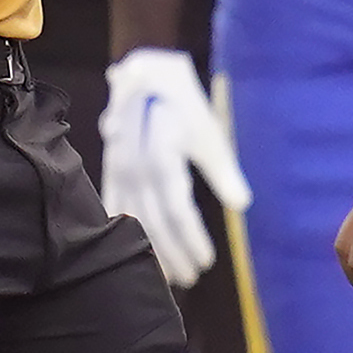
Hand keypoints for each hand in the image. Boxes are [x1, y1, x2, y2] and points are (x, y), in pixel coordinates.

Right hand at [98, 46, 249, 286]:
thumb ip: (224, 172)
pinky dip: (125, 229)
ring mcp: (118, 168)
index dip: (191, 240)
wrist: (144, 72)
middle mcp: (135, 168)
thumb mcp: (209, 134)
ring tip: (167, 274)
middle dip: (172, 253)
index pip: (176, 212)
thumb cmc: (184, 103)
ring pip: (133, 217)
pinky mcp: (111, 166)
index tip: (206, 263)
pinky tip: (131, 250)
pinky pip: (114, 203)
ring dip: (149, 247)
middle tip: (190, 279)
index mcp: (161, 160)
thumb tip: (241, 206)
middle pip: (153, 221)